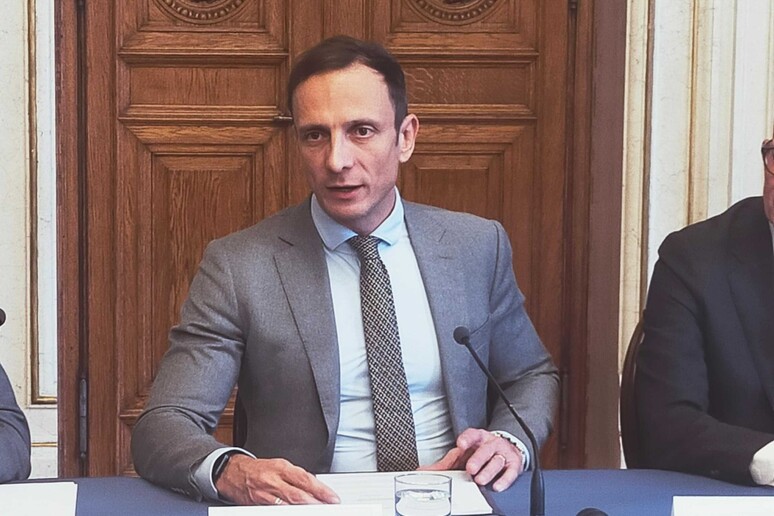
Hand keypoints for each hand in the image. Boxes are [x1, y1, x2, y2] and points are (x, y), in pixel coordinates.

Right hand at [215, 454, 339, 504]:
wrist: (233, 473)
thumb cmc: (259, 469)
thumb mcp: (279, 466)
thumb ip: (296, 477)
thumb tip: (314, 486)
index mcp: (281, 468)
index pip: (306, 479)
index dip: (321, 490)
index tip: (332, 498)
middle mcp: (273, 481)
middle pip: (298, 494)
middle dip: (315, 503)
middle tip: (328, 508)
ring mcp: (265, 495)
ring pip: (288, 506)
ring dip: (303, 510)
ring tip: (316, 512)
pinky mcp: (257, 505)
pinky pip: (274, 511)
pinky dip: (287, 513)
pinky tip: (295, 514)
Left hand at [420, 428, 523, 491]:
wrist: (507, 449)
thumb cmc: (480, 452)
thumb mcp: (463, 455)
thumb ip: (445, 463)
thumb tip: (424, 472)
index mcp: (478, 438)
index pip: (472, 434)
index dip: (466, 439)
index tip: (460, 444)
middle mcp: (491, 443)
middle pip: (485, 449)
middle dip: (478, 459)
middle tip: (470, 469)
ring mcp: (503, 452)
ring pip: (496, 460)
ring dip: (488, 471)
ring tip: (480, 480)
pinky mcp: (514, 464)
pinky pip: (511, 471)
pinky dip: (504, 479)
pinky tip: (497, 485)